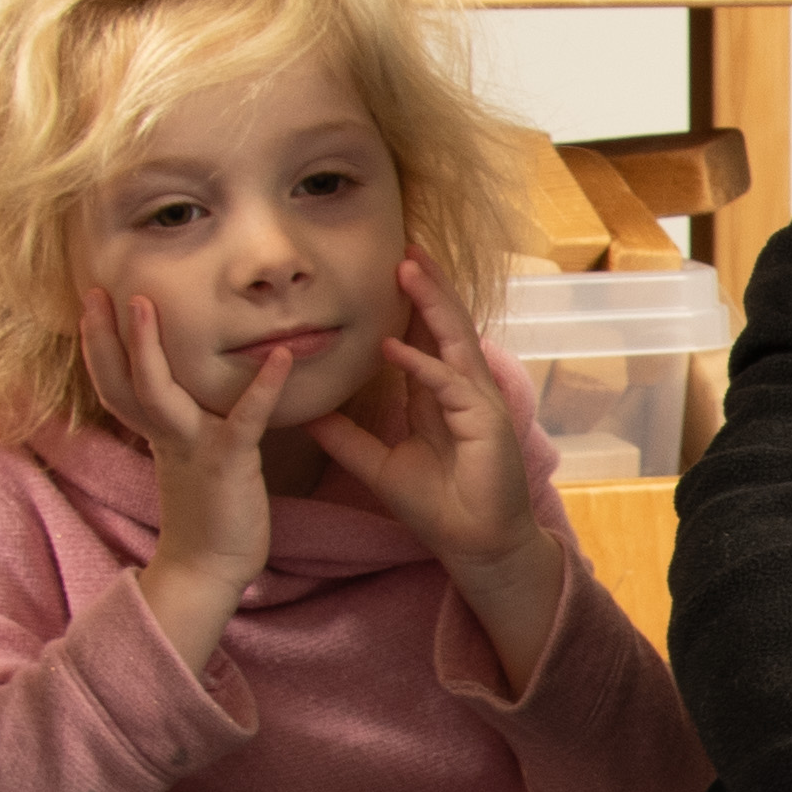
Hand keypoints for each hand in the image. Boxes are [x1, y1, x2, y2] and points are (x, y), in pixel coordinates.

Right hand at [77, 275, 296, 674]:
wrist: (210, 568)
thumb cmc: (207, 511)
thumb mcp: (188, 458)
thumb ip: (182, 425)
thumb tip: (184, 395)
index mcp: (156, 433)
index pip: (116, 383)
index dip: (99, 345)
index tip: (92, 304)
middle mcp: (166, 434)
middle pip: (122, 380)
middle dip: (105, 335)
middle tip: (95, 290)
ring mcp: (193, 445)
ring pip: (157, 391)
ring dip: (149, 347)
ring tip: (147, 303)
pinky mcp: (229, 460)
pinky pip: (244, 417)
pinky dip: (262, 386)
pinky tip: (281, 356)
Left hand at [300, 254, 572, 681]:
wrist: (474, 545)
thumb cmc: (439, 508)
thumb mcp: (378, 465)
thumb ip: (347, 438)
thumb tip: (307, 414)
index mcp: (440, 396)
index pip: (426, 337)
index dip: (412, 303)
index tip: (392, 268)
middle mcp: (462, 391)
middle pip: (445, 326)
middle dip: (427, 286)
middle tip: (406, 246)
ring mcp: (478, 403)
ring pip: (454, 341)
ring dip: (432, 304)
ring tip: (409, 267)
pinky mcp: (485, 422)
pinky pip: (449, 384)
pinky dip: (422, 365)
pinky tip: (393, 348)